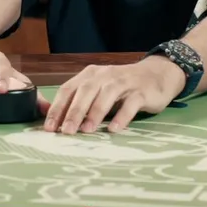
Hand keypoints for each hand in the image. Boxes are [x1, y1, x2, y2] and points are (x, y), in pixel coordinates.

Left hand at [43, 56, 185, 133]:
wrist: (157, 74)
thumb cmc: (122, 87)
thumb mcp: (99, 89)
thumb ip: (81, 102)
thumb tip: (57, 121)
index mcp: (90, 75)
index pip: (68, 89)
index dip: (57, 108)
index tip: (49, 127)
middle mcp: (104, 75)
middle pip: (85, 92)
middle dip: (73, 112)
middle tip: (65, 131)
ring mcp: (124, 82)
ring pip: (106, 95)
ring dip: (95, 113)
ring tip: (86, 131)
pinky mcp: (141, 91)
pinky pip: (130, 103)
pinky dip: (121, 116)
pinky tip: (114, 129)